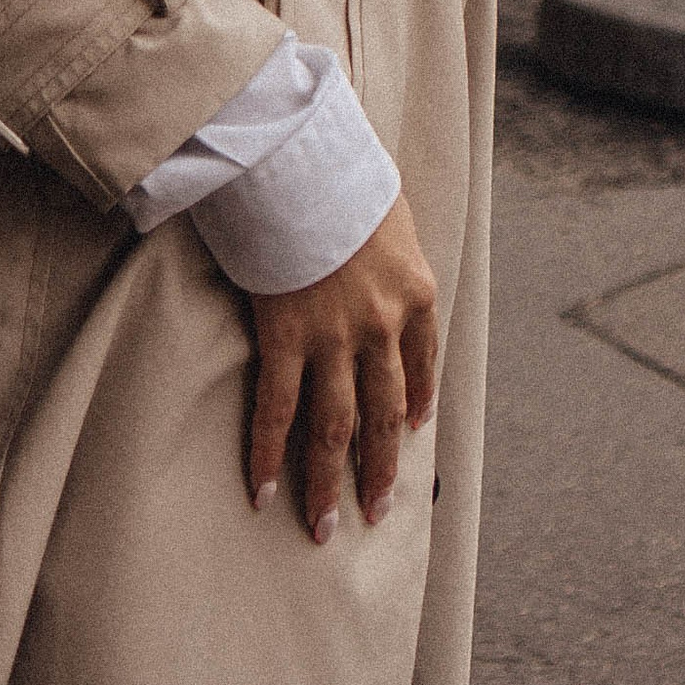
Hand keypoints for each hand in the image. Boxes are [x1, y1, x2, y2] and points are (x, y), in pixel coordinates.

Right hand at [246, 191, 440, 543]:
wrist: (304, 158)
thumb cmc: (344, 168)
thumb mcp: (389, 205)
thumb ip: (390, 242)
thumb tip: (383, 240)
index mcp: (415, 292)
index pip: (421, 366)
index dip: (416, 401)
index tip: (412, 429)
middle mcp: (381, 325)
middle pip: (384, 414)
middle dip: (380, 468)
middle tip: (376, 511)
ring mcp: (333, 337)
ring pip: (335, 427)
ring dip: (330, 481)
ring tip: (323, 526)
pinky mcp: (285, 336)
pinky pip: (277, 409)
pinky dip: (267, 454)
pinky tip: (262, 490)